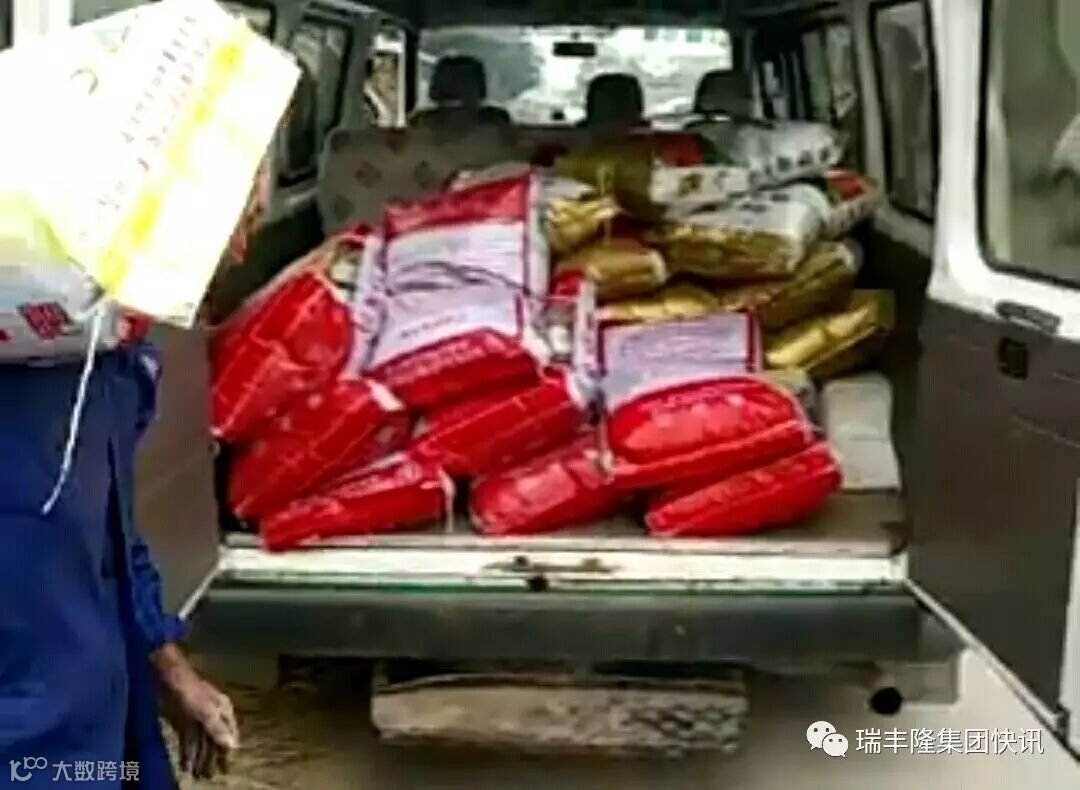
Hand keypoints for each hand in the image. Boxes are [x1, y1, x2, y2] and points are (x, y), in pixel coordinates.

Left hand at [153, 644, 239, 779]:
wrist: (167, 676)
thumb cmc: (190, 690)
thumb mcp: (205, 710)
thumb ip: (216, 728)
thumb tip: (231, 746)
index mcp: (223, 710)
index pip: (229, 735)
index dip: (228, 752)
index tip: (226, 768)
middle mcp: (212, 715)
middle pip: (214, 741)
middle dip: (213, 758)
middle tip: (210, 776)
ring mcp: (197, 719)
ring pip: (201, 742)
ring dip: (199, 758)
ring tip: (197, 775)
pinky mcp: (182, 722)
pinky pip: (188, 741)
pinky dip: (188, 753)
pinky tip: (185, 765)